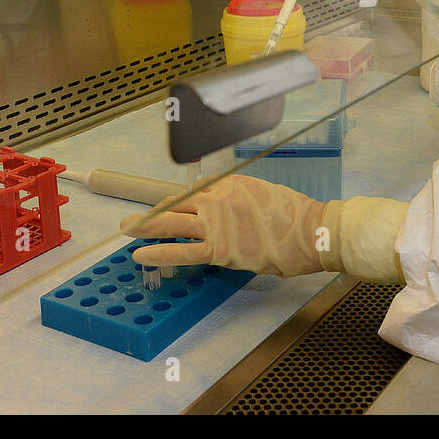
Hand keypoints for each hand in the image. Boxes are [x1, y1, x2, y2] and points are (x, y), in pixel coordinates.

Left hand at [120, 175, 327, 276]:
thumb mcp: (264, 194)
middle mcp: (217, 198)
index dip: (177, 201)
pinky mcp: (219, 248)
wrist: (312, 230)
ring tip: (126, 231)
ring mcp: (216, 223)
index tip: (168, 207)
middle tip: (132, 220)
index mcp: (230, 183)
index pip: (194, 190)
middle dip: (152, 212)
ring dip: (145, 227)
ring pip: (171, 222)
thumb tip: (228, 210)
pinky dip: (158, 253)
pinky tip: (141, 255)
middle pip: (176, 203)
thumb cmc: (295, 216)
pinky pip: (181, 250)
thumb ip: (241, 198)